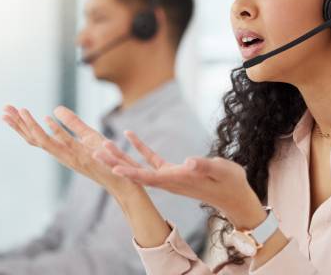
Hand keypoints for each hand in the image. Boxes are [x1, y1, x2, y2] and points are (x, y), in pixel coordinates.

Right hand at [2, 104, 139, 196]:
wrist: (123, 178)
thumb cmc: (106, 158)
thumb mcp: (87, 136)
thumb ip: (72, 124)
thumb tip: (54, 108)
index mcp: (61, 150)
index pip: (35, 137)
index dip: (20, 126)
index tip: (6, 112)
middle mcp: (62, 155)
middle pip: (34, 139)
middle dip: (19, 125)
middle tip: (4, 109)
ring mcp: (71, 157)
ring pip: (45, 142)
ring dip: (32, 127)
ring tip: (21, 111)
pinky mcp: (84, 158)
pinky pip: (67, 144)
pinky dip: (56, 131)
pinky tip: (48, 119)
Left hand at [94, 130, 266, 229]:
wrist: (235, 196)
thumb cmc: (230, 183)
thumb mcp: (221, 170)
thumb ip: (204, 166)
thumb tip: (188, 161)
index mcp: (177, 180)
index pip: (149, 177)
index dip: (130, 173)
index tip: (112, 168)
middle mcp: (169, 180)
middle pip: (136, 173)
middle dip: (116, 163)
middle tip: (95, 153)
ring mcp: (169, 177)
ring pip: (139, 166)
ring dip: (122, 156)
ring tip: (104, 144)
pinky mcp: (173, 171)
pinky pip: (151, 159)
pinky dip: (140, 148)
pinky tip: (130, 135)